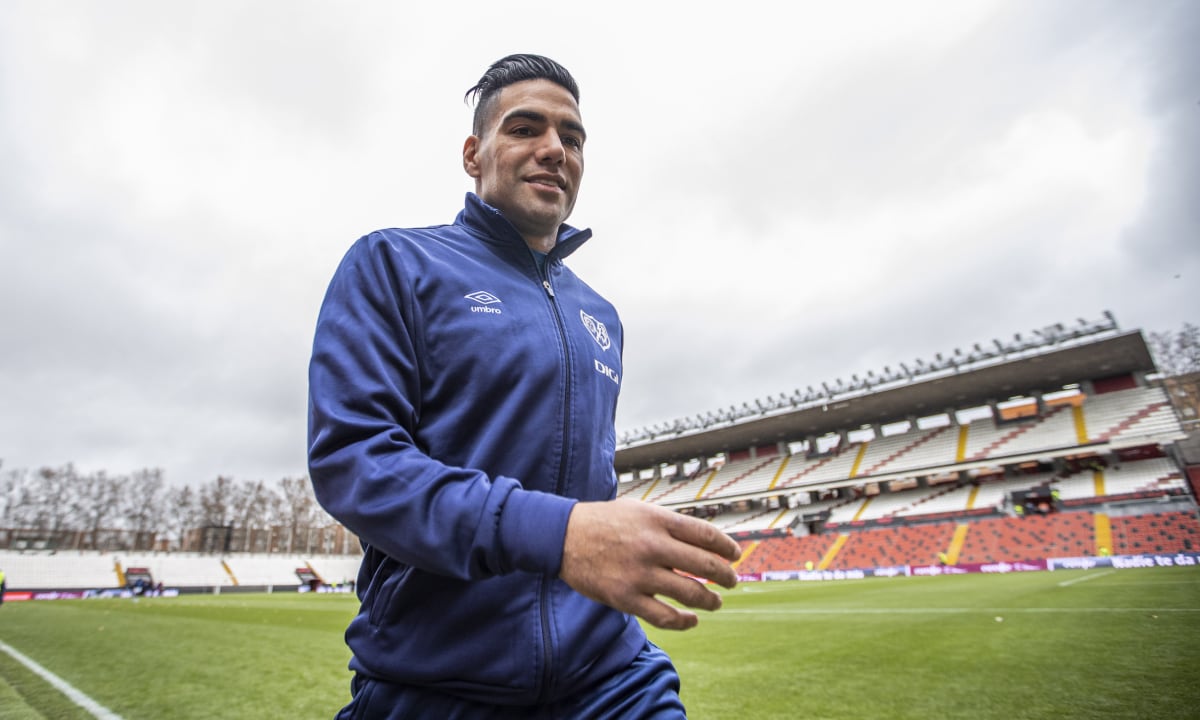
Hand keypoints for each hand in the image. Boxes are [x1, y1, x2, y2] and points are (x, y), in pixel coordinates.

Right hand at [559, 498, 741, 629]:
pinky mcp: (626, 598)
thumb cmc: (605, 522)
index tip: (735, 555)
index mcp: (657, 520)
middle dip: (725, 576)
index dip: (726, 547)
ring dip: (709, 601)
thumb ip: (669, 524)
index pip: (705, 534)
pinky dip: (684, 622)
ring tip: (715, 602)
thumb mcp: (639, 510)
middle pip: (704, 565)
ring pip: (690, 593)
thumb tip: (705, 539)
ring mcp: (639, 574)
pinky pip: (664, 617)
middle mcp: (652, 546)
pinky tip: (692, 620)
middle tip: (732, 581)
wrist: (562, 537)